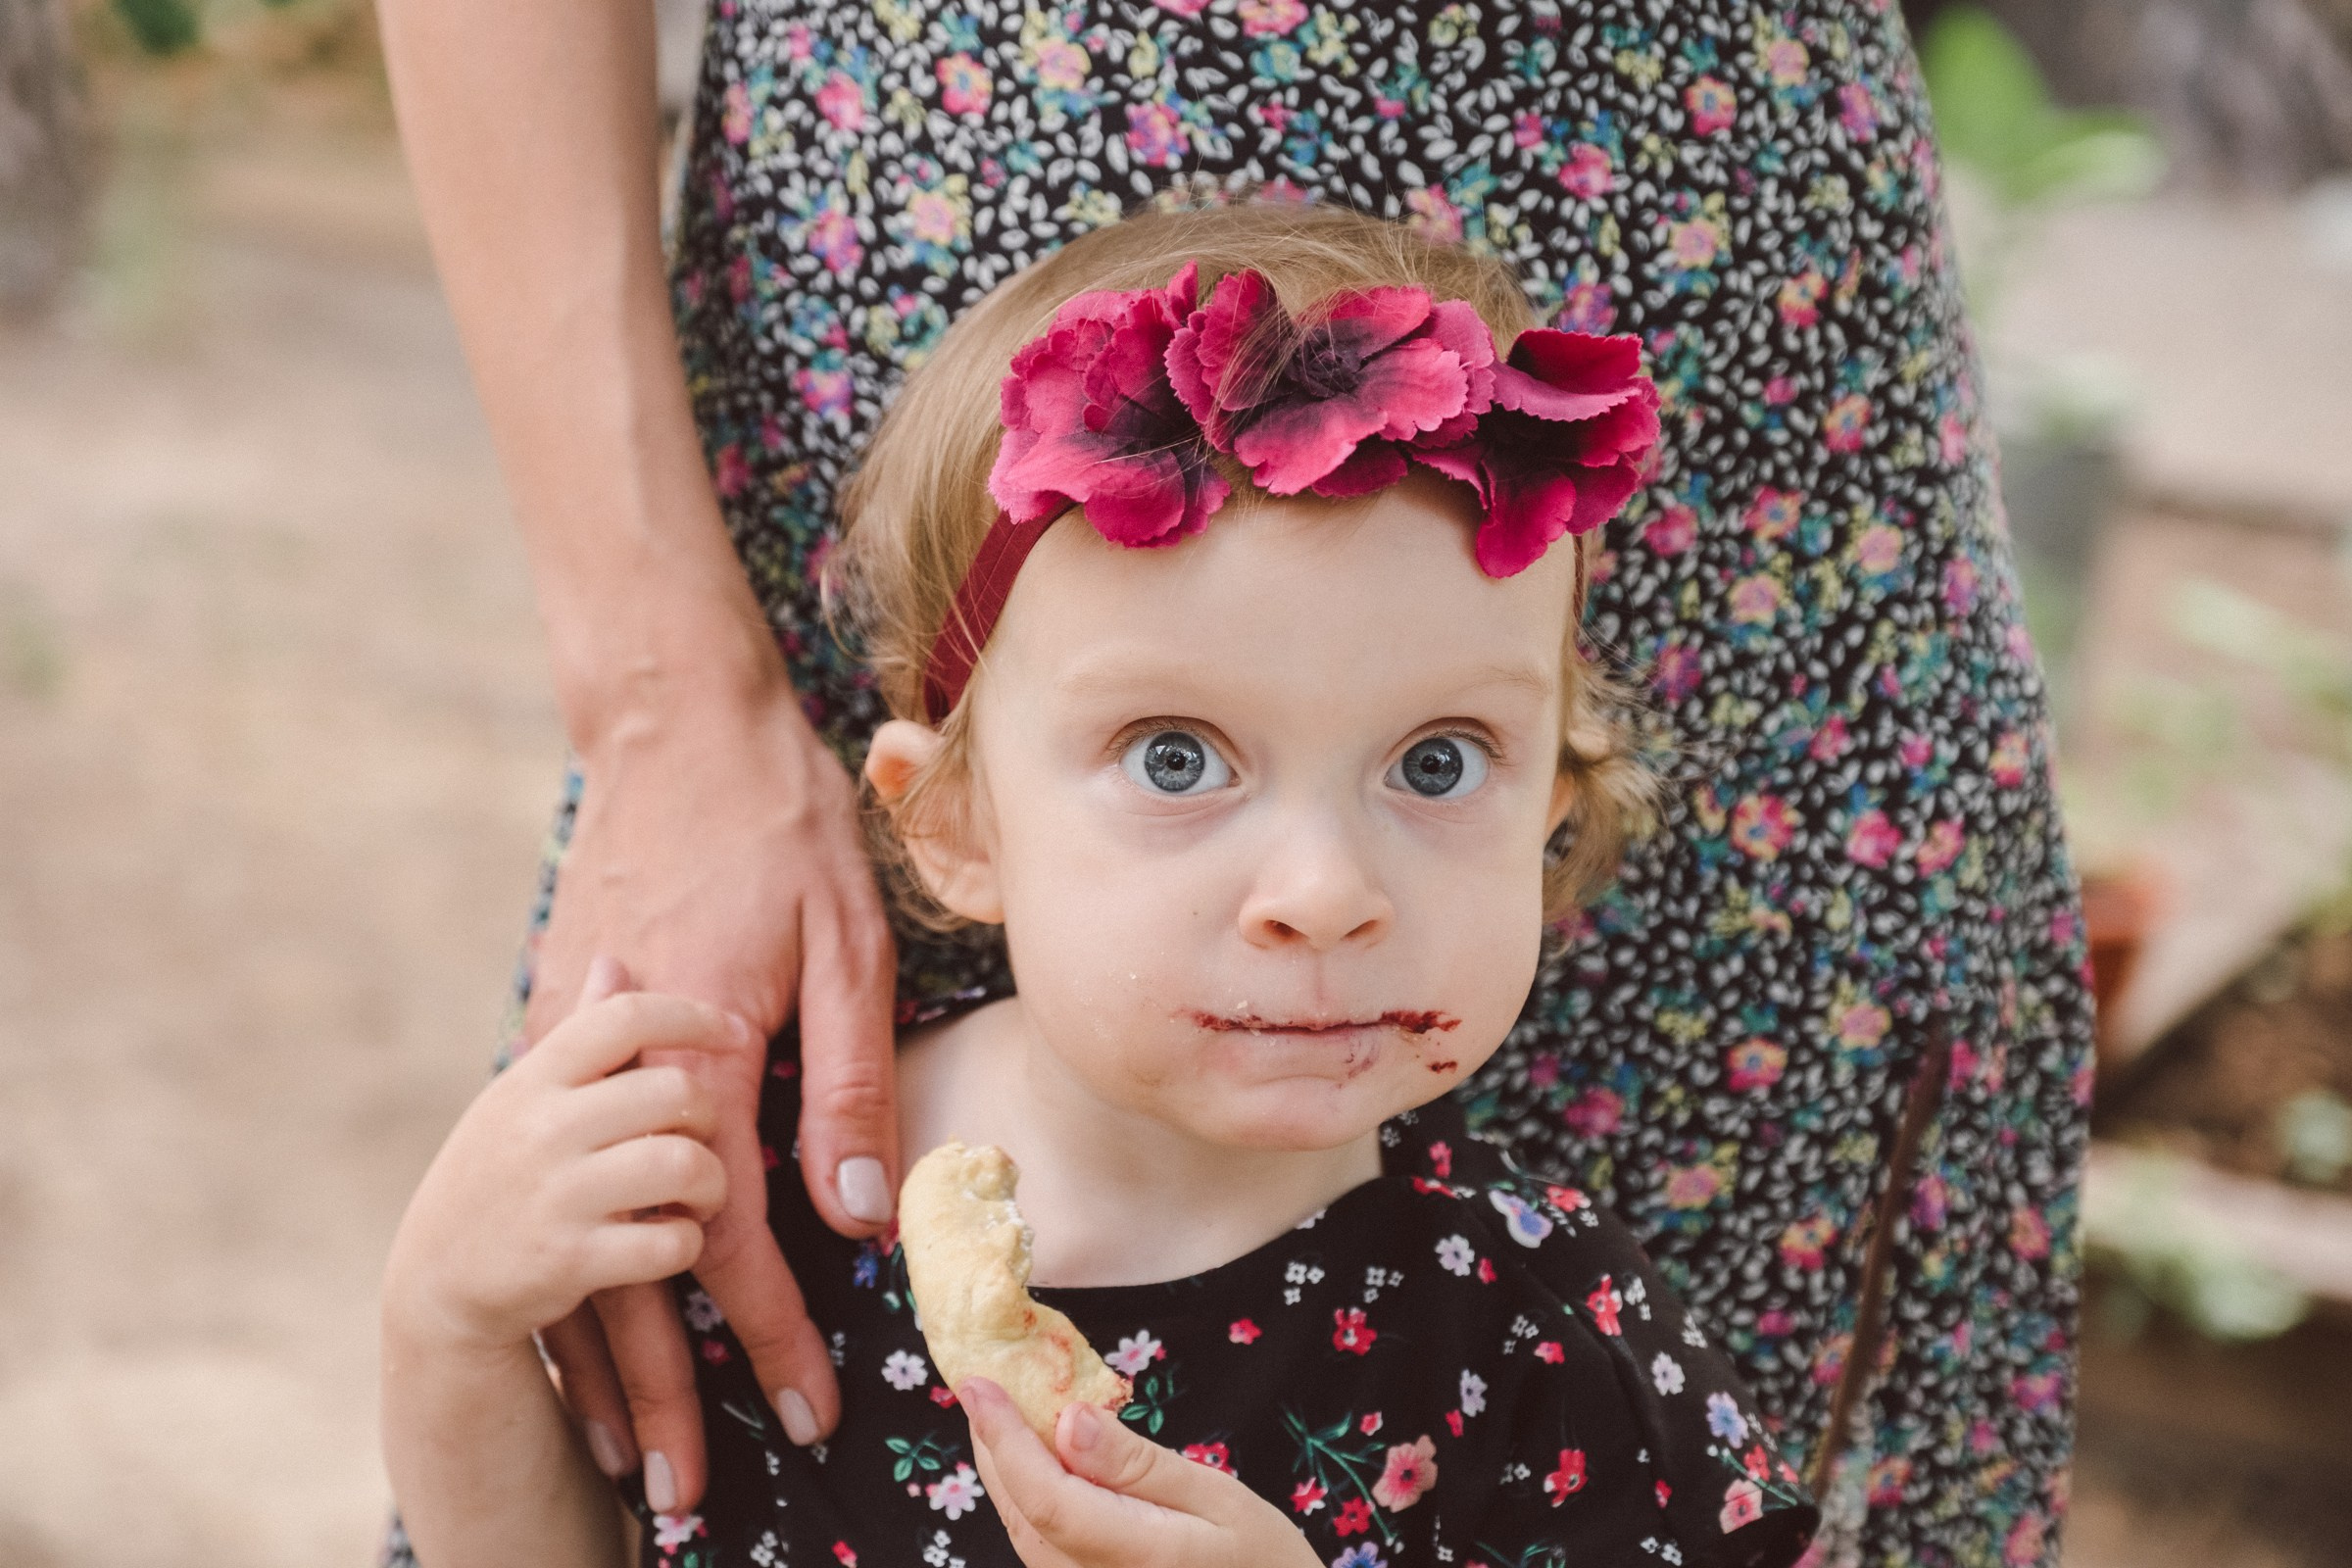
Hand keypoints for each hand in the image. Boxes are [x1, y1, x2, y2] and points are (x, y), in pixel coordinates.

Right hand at [384, 974, 729, 1359]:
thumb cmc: (499, 1176)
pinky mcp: (569, 1262)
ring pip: (684, 1165)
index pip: (624, 1018)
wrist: (436, 1283)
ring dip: (711, 1184)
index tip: (738, 1030)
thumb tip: (613, 960)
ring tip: (696, 1196)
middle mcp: (542, 1129)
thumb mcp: (521, 1098)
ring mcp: (555, 1196)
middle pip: (674, 1093)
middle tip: (700, 1140)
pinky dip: (686, 1243)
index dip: (694, 1017)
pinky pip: (670, 1242)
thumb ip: (578, 1036)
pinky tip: (670, 1241)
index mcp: (534, 1080)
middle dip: (710, 1118)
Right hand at [528, 679, 898, 1513]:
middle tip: (687, 1492)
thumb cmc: (779, 828)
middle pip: (634, 1272)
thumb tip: (861, 1215)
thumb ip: (847, 1084)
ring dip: (602, 1357)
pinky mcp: (548, 1038)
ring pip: (576, 1239)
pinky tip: (580, 1326)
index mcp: (697, 1060)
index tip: (801, 1414)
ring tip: (623, 1448)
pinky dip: (568, 1269)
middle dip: (665, 1394)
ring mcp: (564, 1061)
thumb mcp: (845, 945)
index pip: (733, 1237)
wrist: (669, 727)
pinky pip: (555, 1183)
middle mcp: (615, 1078)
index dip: (769, 1338)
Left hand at [960, 1379, 1321, 1567]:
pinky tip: (1034, 1462)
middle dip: (993, 1444)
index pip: (1046, 1496)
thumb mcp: (1218, 1498)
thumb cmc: (1262, 1560)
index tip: (978, 1382)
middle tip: (978, 1381)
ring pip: (1024, 1531)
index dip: (1005, 1438)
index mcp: (1136, 1557)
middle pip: (1022, 1512)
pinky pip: (1042, 1546)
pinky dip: (1029, 1497)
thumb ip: (1138, 1465)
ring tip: (996, 1411)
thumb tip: (1068, 1419)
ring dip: (1005, 1469)